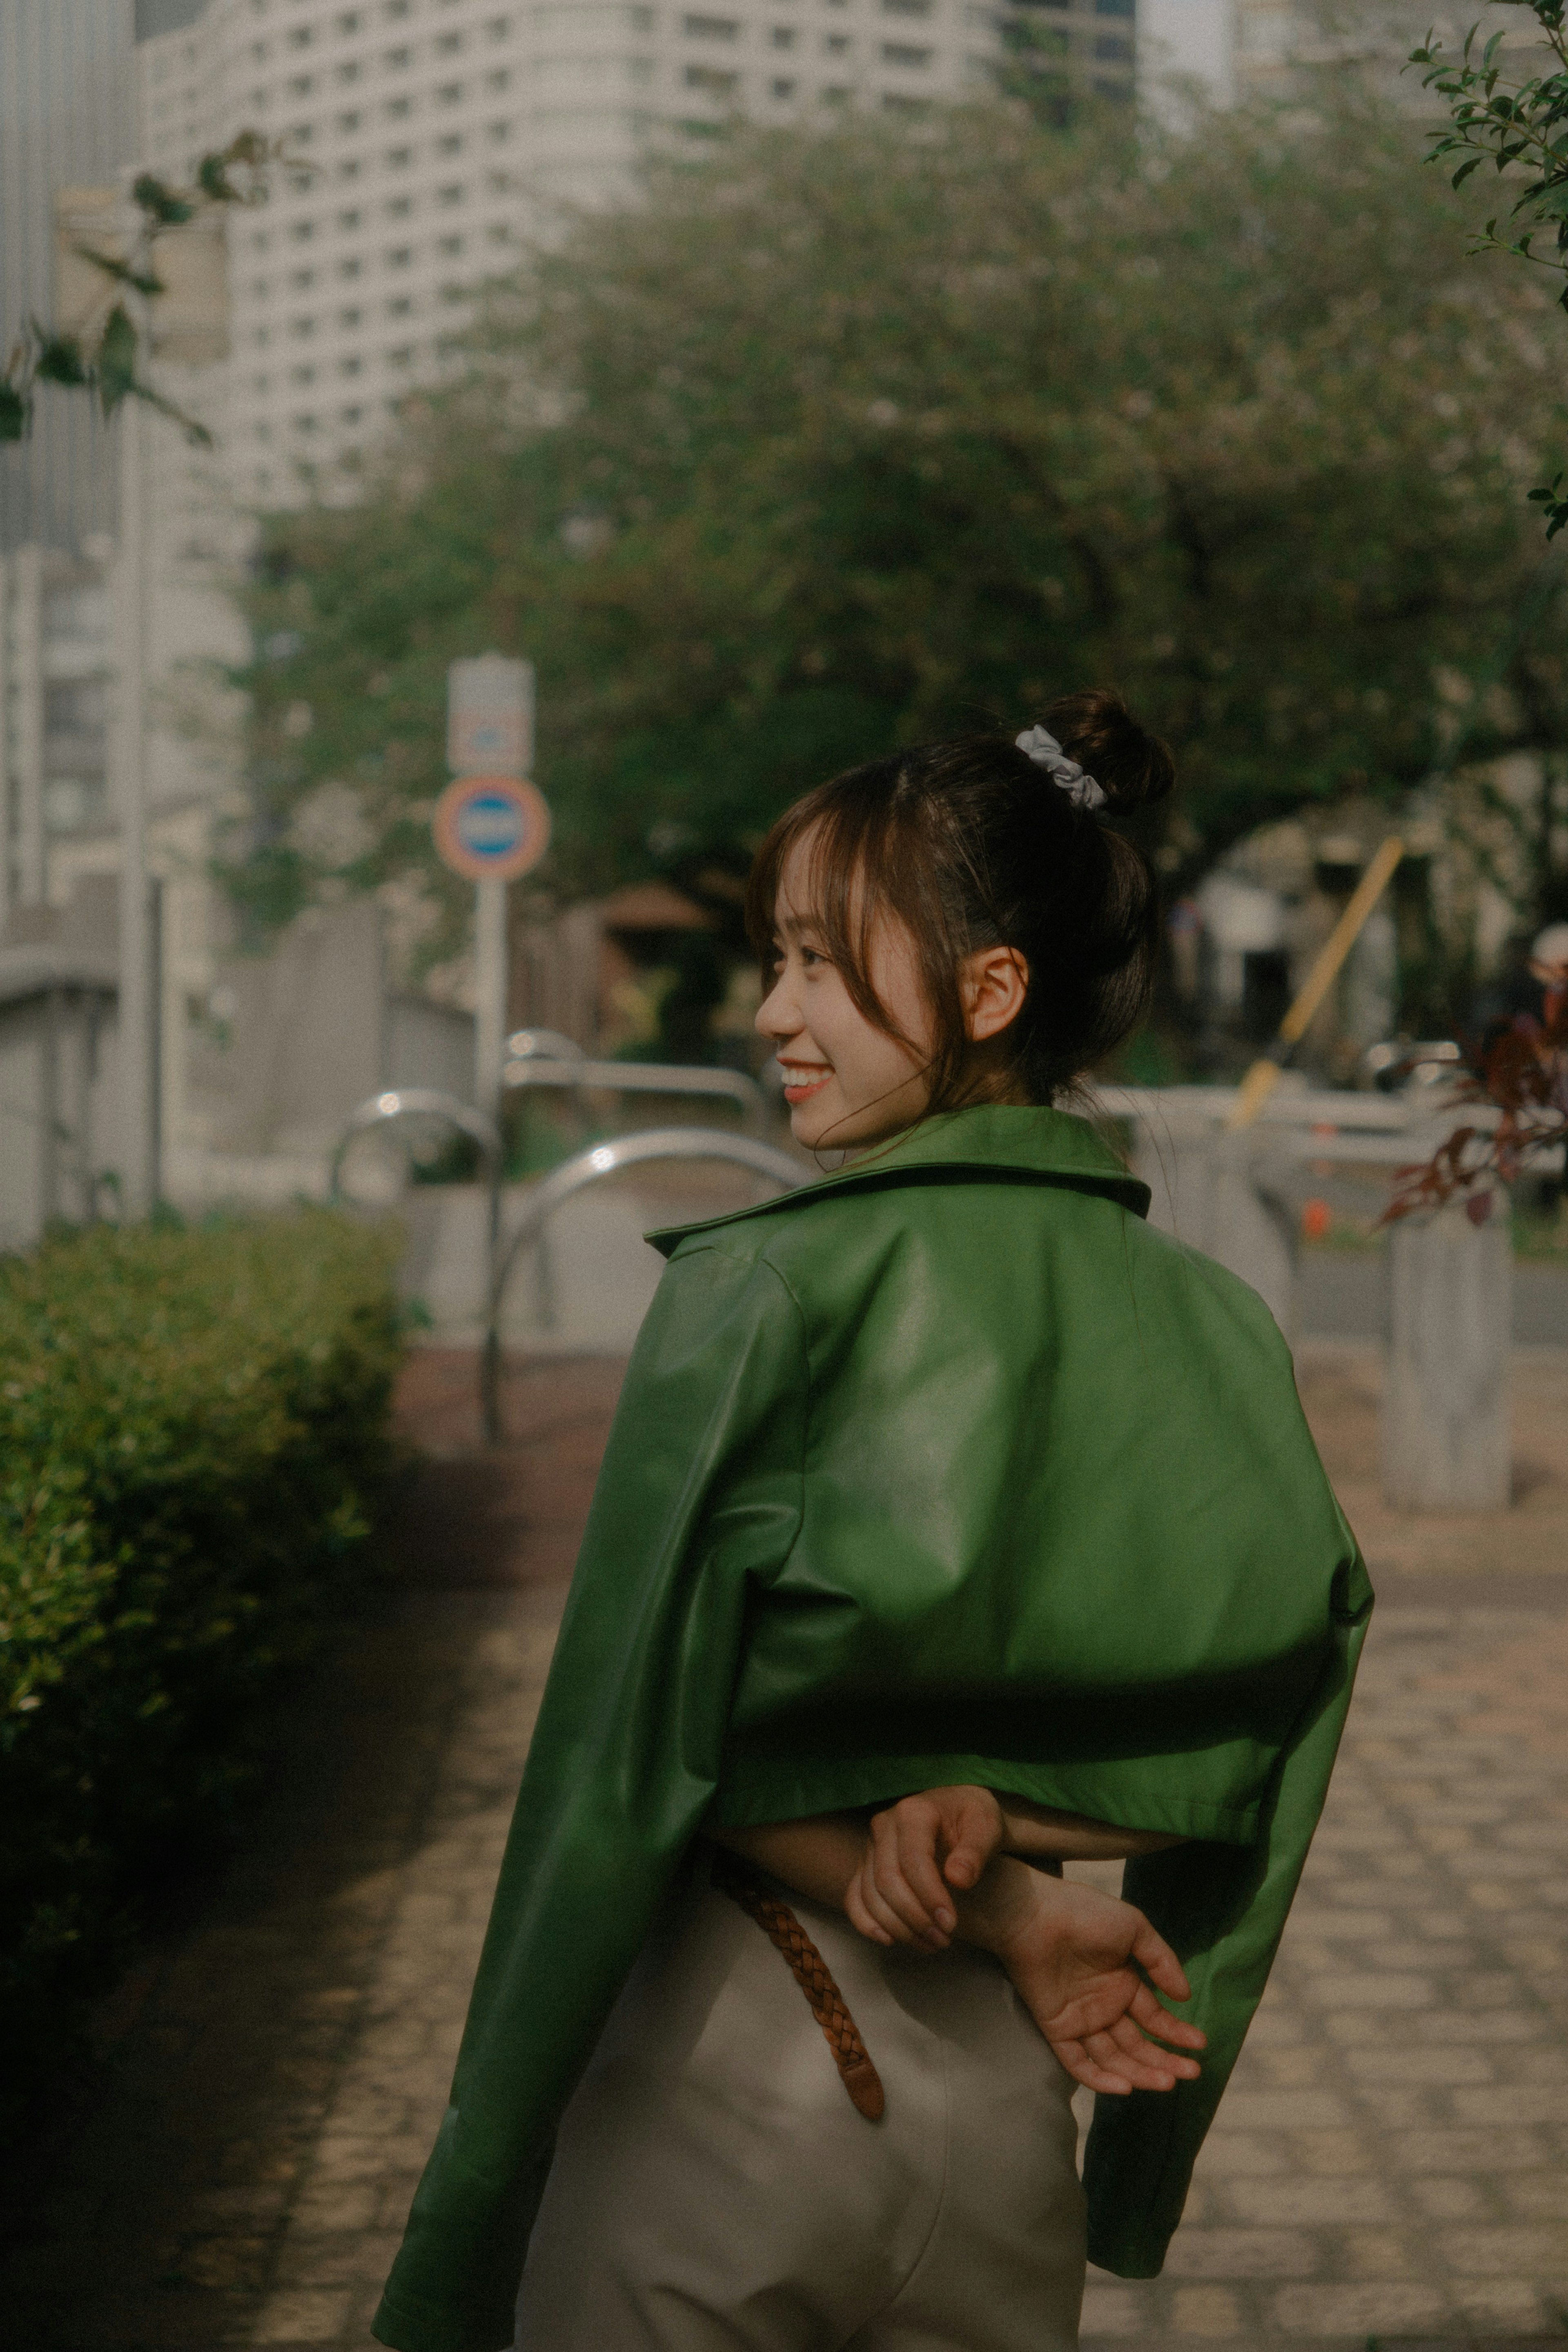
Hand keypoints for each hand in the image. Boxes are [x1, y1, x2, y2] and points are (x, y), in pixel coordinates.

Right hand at [845, 1786, 1004, 1951]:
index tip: (950, 1924)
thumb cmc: (974, 1819)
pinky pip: (854, 1896)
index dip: (930, 1896)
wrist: (957, 1809)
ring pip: (870, 1893)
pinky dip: (866, 1923)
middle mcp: (884, 1825)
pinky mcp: (865, 1864)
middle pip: (888, 1880)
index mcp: (913, 1812)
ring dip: (897, 1926)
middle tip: (943, 1940)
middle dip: (915, 1917)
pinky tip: (890, 1940)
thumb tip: (958, 1879)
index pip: (913, 1861)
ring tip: (931, 1944)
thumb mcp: (987, 1827)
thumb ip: (976, 1850)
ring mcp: (871, 1845)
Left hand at [958, 1857, 1206, 2095]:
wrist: (1035, 1914)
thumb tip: (1185, 1997)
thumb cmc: (1085, 1914)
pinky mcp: (1056, 2028)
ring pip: (1113, 2058)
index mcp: (1122, 1983)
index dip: (1176, 2033)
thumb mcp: (1133, 1928)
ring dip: (1140, 2073)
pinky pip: (1078, 2062)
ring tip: (1168, 2082)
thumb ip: (1161, 1961)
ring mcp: (1080, 2019)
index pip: (1153, 2017)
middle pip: (1137, 2044)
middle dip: (1164, 2060)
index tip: (1200, 2045)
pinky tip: (1126, 2087)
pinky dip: (1100, 2078)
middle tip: (1191, 2073)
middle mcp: (1103, 2006)